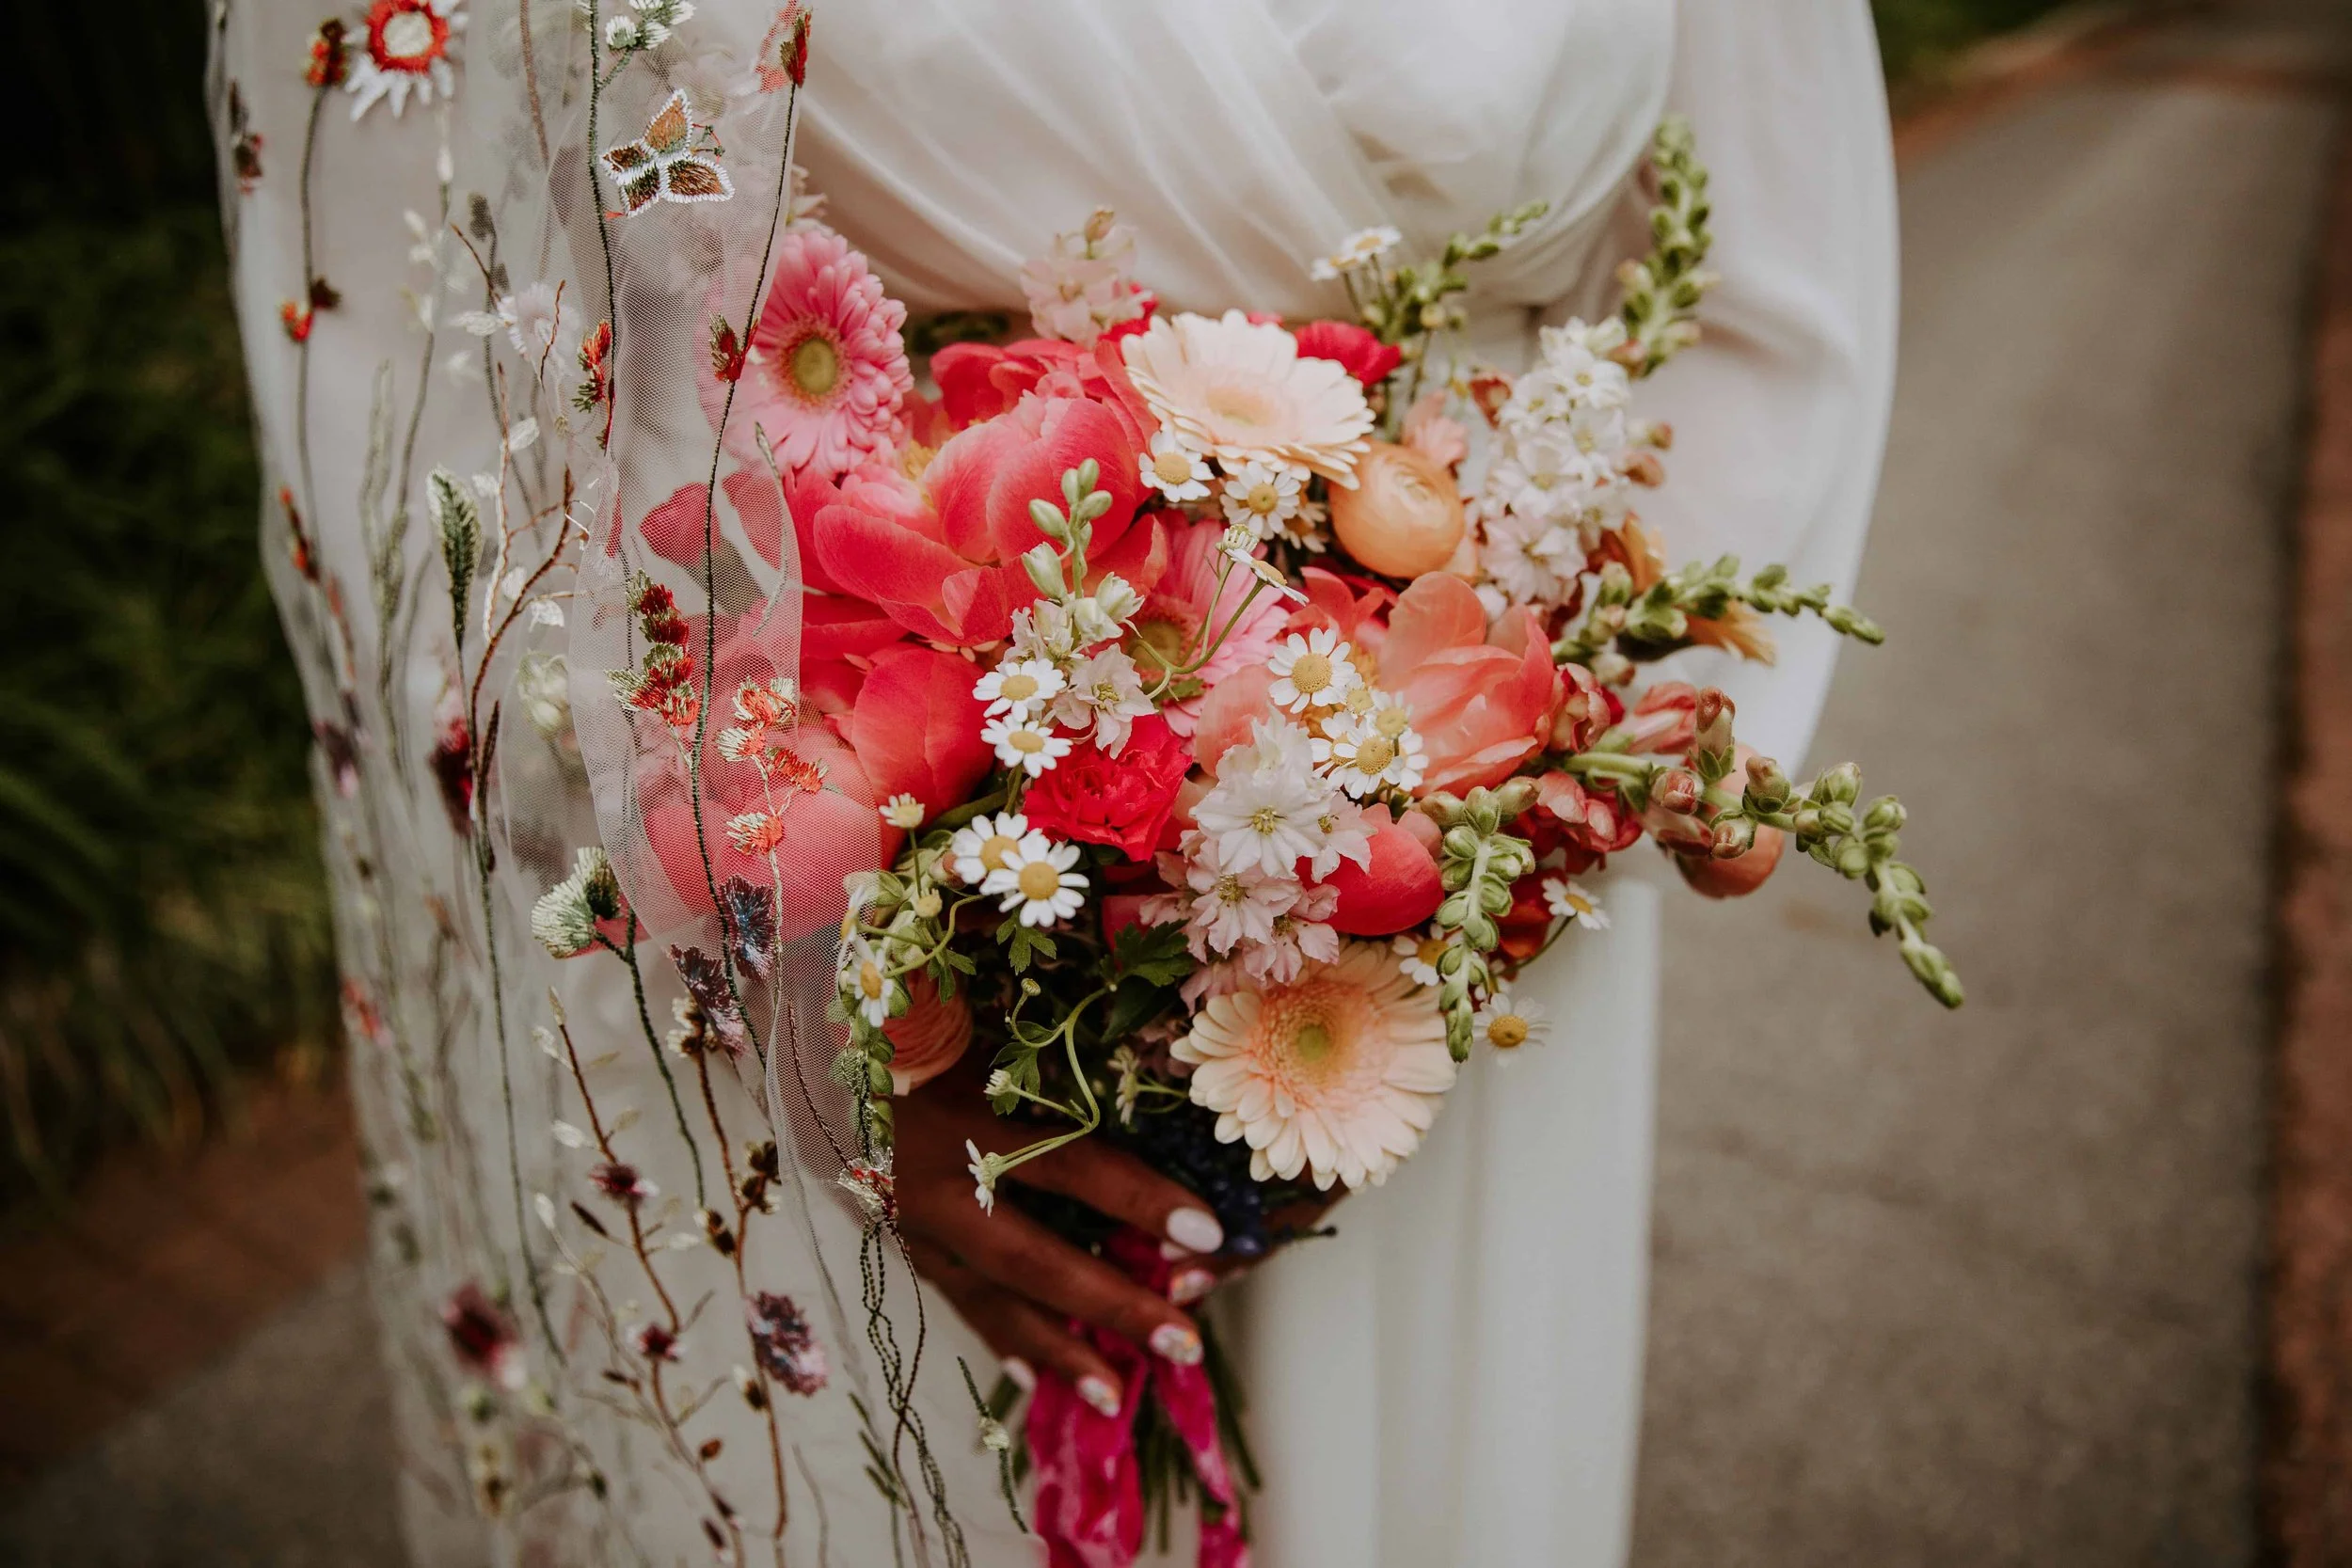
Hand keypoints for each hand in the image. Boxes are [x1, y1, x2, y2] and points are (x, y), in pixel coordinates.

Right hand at [892, 1055, 1228, 1417]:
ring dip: (1060, 1350)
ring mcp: (914, 1226)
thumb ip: (1054, 1077)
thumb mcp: (990, 1044)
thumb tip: (1152, 1106)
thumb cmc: (926, 1039)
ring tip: (1117, 1394)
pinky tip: (1037, 1381)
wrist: (824, 1059)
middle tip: (1182, 1341)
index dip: (1140, 1198)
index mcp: (966, 1117)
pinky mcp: (904, 1247)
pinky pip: (960, 1304)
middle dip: (1112, 1304)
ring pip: (993, 1301)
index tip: (1207, 1230)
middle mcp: (937, 1184)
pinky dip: (1004, 1342)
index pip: (1070, 1165)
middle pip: (1034, 1259)